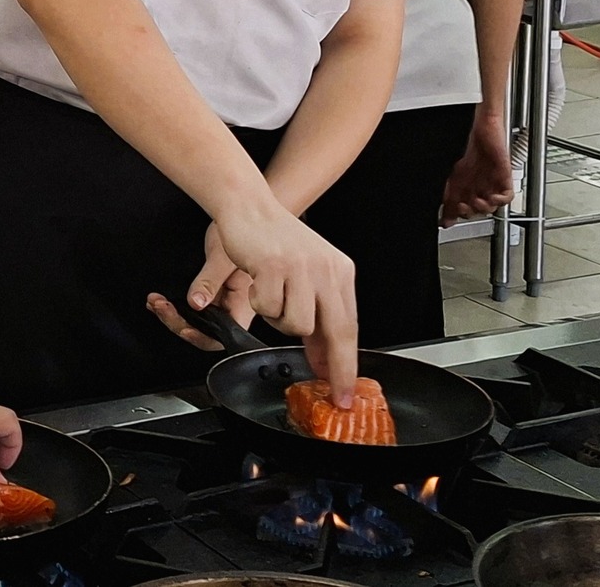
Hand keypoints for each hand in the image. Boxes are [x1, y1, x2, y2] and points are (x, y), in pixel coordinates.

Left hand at [143, 222, 251, 350]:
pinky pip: (190, 306)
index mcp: (244, 304)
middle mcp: (232, 306)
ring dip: (172, 314)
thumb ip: (209, 282)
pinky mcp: (210, 292)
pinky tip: (158, 300)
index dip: (203, 338)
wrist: (240, 217)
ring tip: (155, 302)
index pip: (224, 335)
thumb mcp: (222, 258)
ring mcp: (220, 300)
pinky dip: (173, 305)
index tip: (184, 329)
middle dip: (178, 323)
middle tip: (160, 306)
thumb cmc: (242, 234)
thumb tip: (196, 304)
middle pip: (204, 330)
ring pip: (195, 319)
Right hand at [211, 199, 357, 405]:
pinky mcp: (275, 267)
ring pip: (296, 324)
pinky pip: (268, 307)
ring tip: (271, 295)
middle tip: (333, 393)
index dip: (348, 363)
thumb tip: (322, 357)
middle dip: (335, 368)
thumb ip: (316, 314)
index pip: (350, 326)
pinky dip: (259, 302)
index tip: (347, 390)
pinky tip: (258, 281)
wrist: (249, 207)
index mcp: (340, 272)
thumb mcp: (305, 275)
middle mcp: (326, 270)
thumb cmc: (273, 241)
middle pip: (336, 331)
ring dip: (278, 319)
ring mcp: (302, 269)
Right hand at [441, 109, 514, 226]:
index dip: (454, 214)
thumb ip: (445, 193)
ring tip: (476, 203)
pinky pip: (507, 195)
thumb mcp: (449, 171)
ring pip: (492, 206)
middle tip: (461, 208)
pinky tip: (492, 198)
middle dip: (468, 212)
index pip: (459, 205)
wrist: (478, 124)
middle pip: (475, 209)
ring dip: (484, 208)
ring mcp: (491, 180)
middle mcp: (477, 183)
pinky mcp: (503, 175)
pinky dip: (500, 200)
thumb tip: (441, 214)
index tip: (447, 219)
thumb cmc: (463, 140)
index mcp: (462, 182)